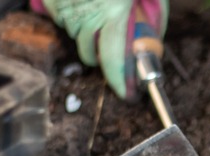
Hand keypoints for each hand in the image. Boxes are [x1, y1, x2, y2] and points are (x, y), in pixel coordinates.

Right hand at [30, 0, 167, 99]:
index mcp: (115, 11)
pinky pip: (57, 16)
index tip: (126, 93)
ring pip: (71, 34)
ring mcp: (64, 4)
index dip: (119, 80)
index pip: (114, 57)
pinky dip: (67, 15)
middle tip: (108, 55)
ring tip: (94, 21)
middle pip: (88, 52)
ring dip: (83, 35)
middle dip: (99, 58)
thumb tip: (152, 39)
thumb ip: (152, 15)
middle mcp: (87, 11)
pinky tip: (79, 4)